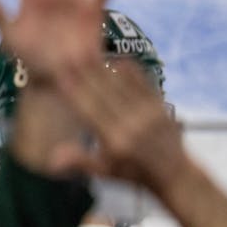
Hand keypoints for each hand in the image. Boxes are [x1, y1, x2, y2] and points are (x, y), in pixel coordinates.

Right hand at [57, 62, 226, 226]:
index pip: (89, 110)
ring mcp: (148, 114)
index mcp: (114, 140)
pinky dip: (129, 70)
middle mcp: (131, 124)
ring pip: (121, 85)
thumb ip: (79, 161)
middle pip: (103, 93)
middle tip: (68, 55)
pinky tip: (116, 59)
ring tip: (87, 52)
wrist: (175, 174)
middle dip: (84, 73)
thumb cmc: (133, 174)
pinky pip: (143, 83)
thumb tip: (52, 158)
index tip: (60, 76)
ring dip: (103, 67)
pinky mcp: (160, 107)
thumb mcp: (104, 172)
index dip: (74, 91)